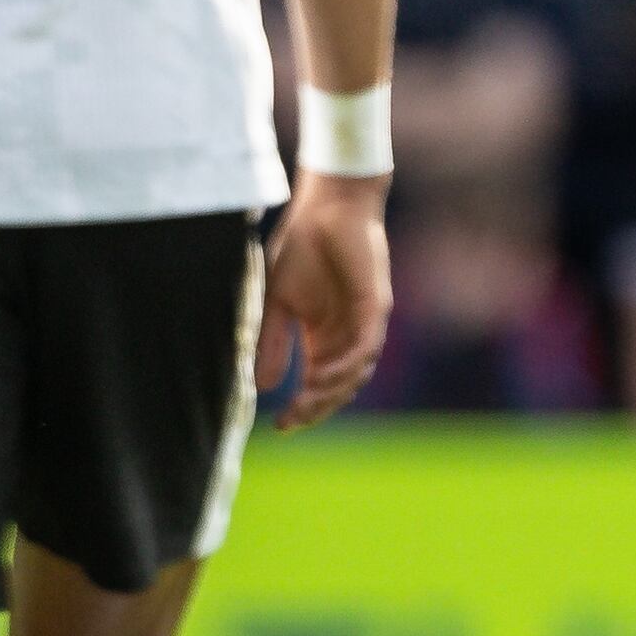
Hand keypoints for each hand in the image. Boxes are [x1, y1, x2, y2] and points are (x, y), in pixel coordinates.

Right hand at [260, 176, 391, 429]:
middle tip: (290, 422)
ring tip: (303, 404)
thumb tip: (260, 387)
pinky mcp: (375, 309)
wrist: (327, 209)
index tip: (278, 426)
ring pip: (354, 374)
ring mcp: (364, 324)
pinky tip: (319, 378)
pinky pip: (365, 349)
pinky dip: (345, 368)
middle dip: (315, 409)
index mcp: (323, 337)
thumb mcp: (276, 302)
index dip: (302, 408)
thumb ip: (271, 342)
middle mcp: (346, 336)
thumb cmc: (303, 249)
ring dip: (330, 393)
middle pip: (337, 388)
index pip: (317, 384)